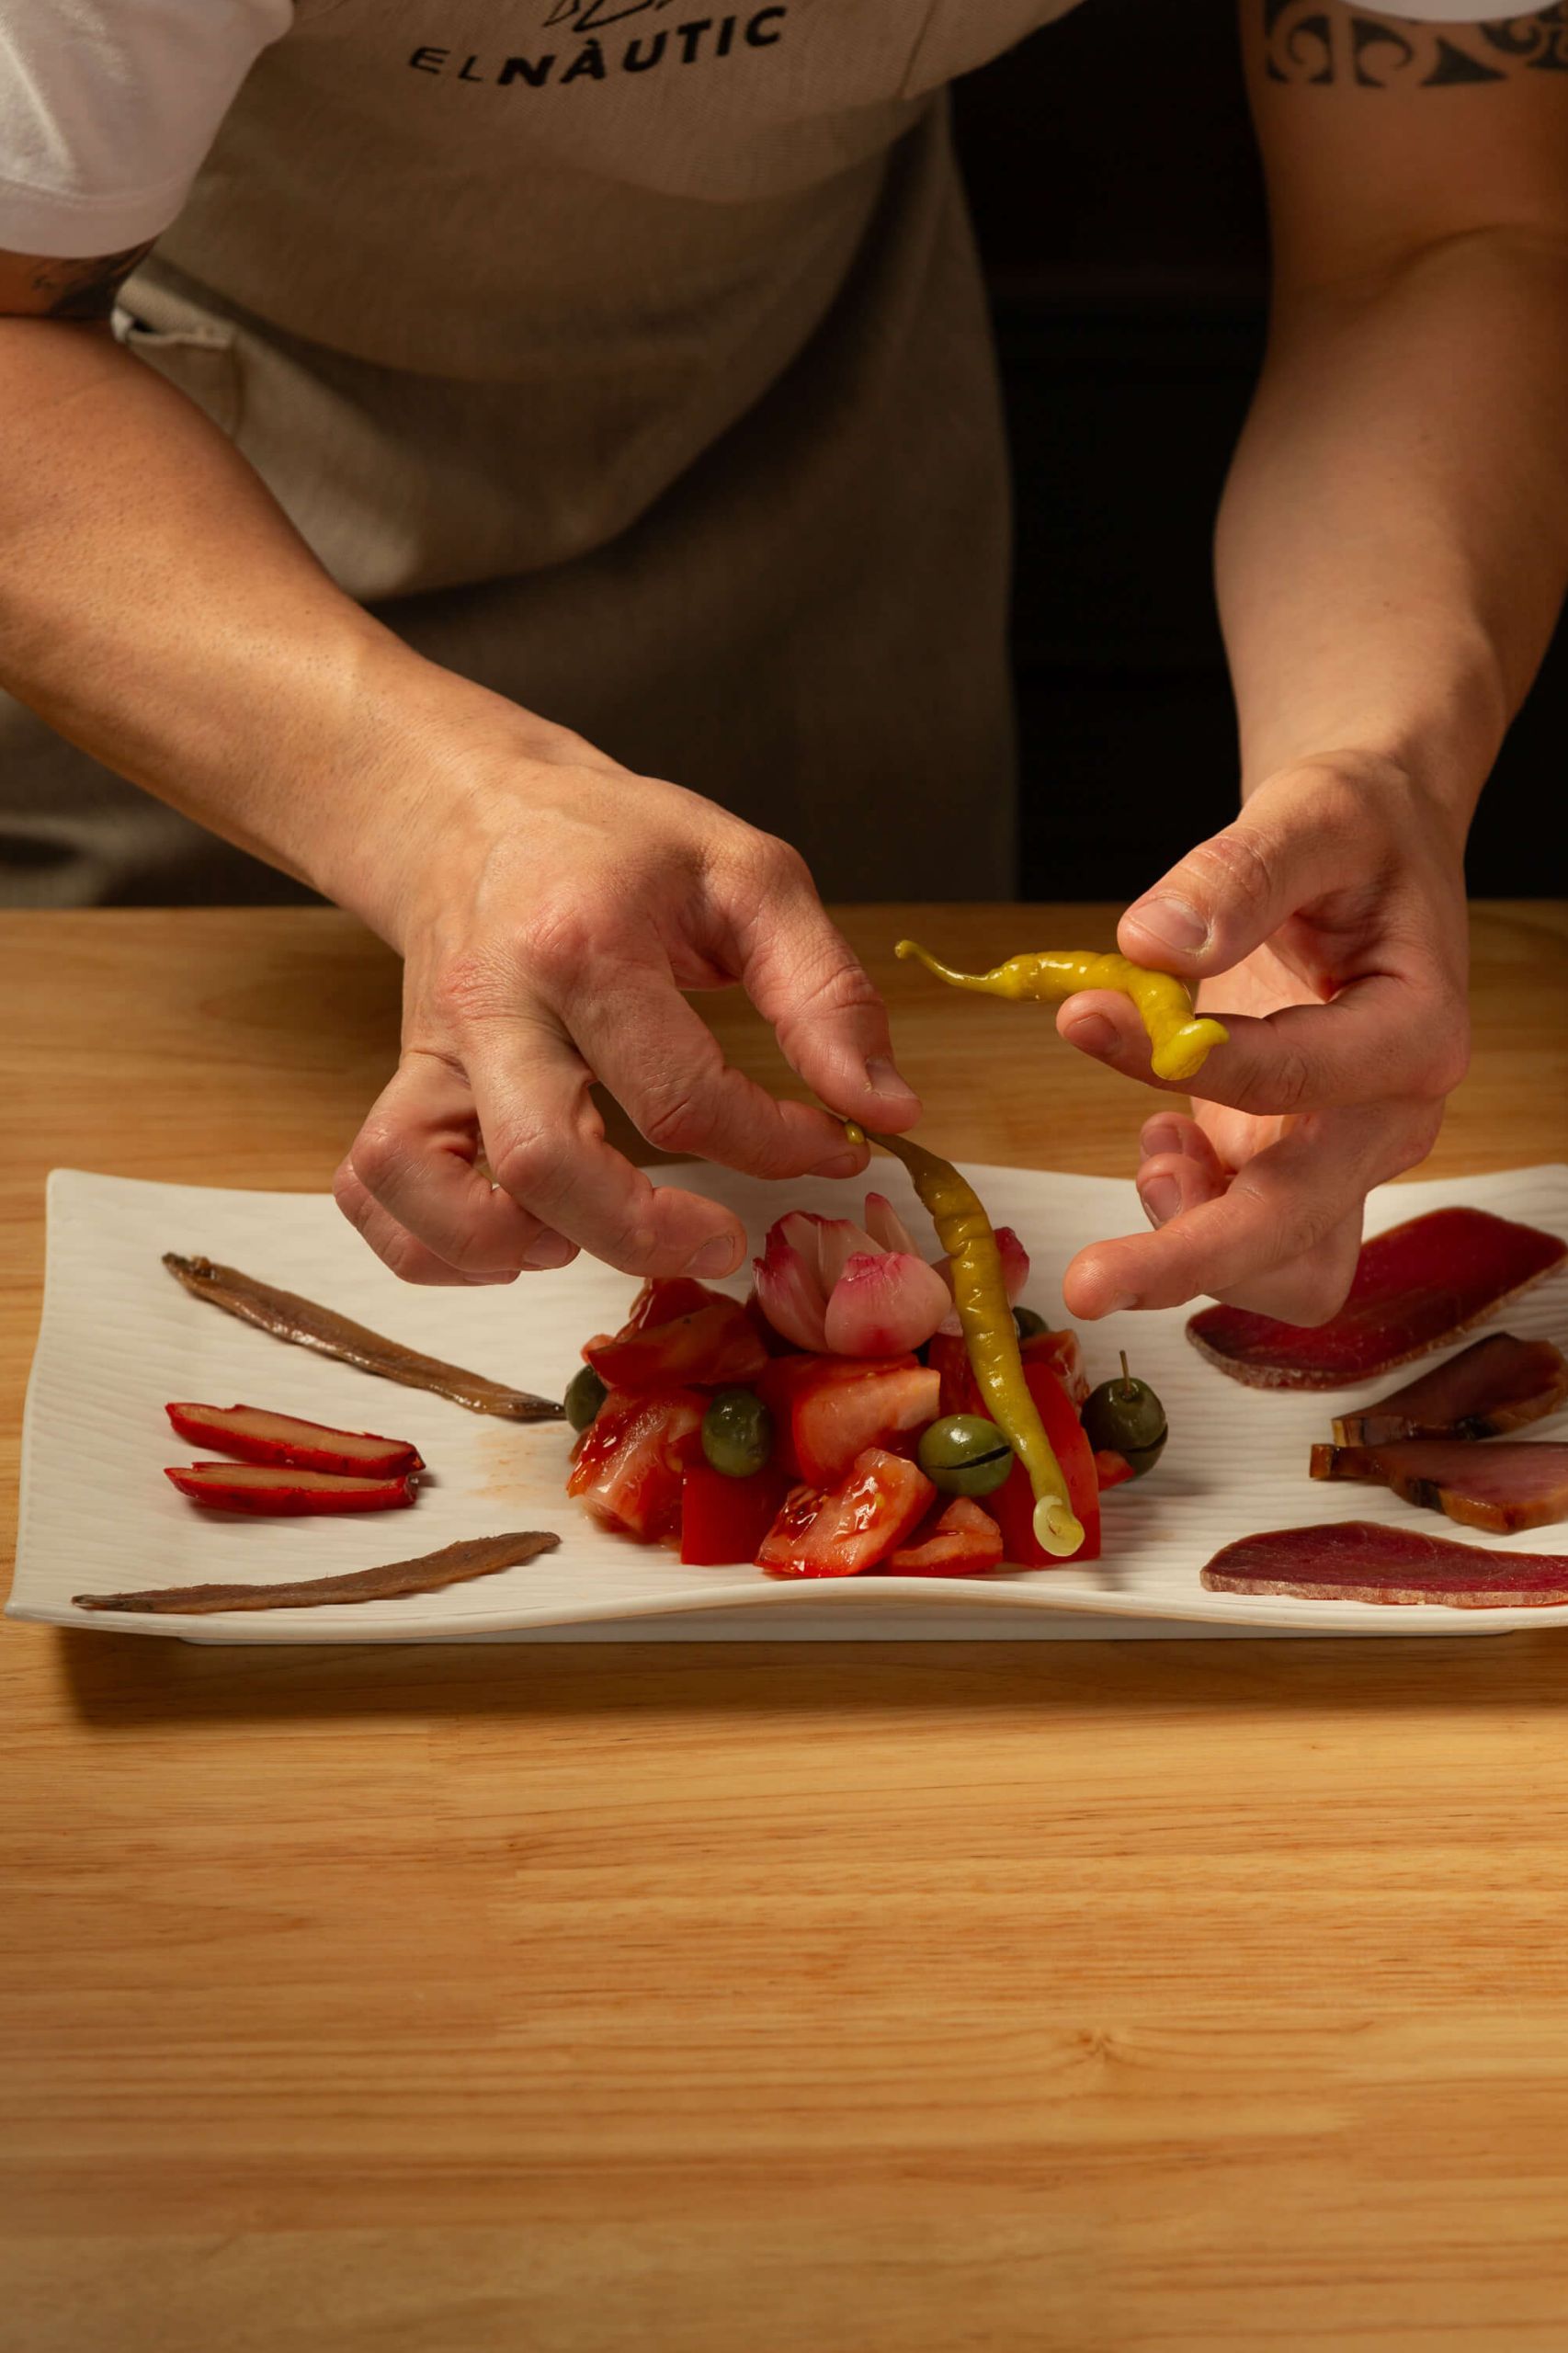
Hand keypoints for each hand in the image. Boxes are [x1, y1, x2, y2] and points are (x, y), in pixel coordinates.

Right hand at [333, 726, 919, 1283]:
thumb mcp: (750, 878)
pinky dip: (435, 1244)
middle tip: (719, 1243)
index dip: (773, 1144)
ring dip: (513, 1244)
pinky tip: (522, 1235)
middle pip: (544, 1161)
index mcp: (587, 941)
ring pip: (427, 1182)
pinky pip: (374, 1190)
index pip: (681, 1093)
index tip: (829, 1145)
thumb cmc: (621, 848)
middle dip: (645, 1232)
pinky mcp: (402, 1084)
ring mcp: (432, 1051)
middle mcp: (494, 1003)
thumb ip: (825, 993)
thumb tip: (886, 1109)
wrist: (477, 809)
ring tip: (594, 1234)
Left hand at [1053, 758, 1470, 1321]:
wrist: (1372, 848)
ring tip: (1153, 1152)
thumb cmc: (1358, 829)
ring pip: (1284, 1267)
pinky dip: (1191, 1215)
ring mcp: (1345, 1153)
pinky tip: (1167, 1135)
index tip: (1083, 1013)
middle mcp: (1391, 1116)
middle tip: (1088, 1281)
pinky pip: (1249, 1242)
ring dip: (1195, 1245)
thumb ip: (1238, 875)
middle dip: (1190, 1260)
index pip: (1297, 1079)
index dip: (1177, 1061)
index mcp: (1416, 1032)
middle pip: (1301, 1233)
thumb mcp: (1310, 814)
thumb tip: (1150, 947)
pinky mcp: (1294, 1164)